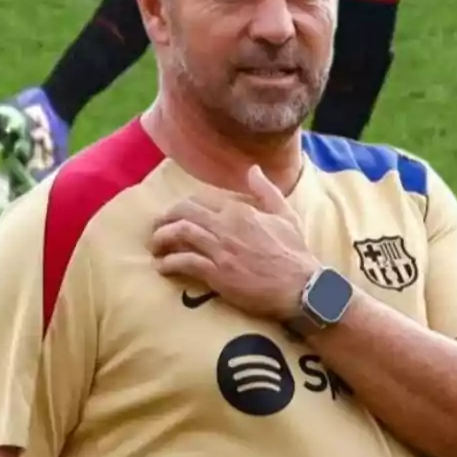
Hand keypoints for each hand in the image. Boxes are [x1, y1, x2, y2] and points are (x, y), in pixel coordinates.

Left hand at [149, 165, 321, 320]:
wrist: (301, 287)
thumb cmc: (295, 252)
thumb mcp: (285, 215)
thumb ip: (266, 191)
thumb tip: (253, 169)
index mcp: (240, 210)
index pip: (200, 200)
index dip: (183, 207)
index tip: (177, 215)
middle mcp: (226, 226)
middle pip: (183, 213)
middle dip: (164, 219)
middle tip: (157, 229)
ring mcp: (220, 250)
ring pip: (179, 234)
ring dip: (161, 239)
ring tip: (155, 247)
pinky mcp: (217, 273)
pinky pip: (184, 262)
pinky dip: (169, 263)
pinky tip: (163, 267)